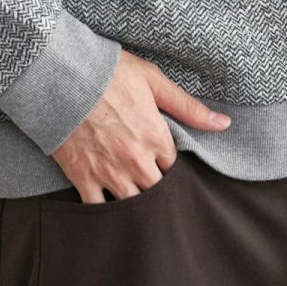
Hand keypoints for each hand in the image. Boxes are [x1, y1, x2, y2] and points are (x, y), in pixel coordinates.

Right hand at [50, 48, 231, 202]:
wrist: (62, 75)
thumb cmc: (108, 73)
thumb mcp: (152, 80)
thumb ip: (188, 107)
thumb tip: (224, 124)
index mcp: (156, 137)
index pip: (177, 170)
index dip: (173, 168)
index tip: (166, 164)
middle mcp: (136, 161)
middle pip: (159, 193)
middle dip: (158, 189)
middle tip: (153, 184)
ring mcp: (109, 172)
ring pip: (134, 207)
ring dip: (137, 205)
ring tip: (136, 198)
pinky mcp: (83, 178)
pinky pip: (99, 210)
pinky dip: (105, 212)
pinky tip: (110, 210)